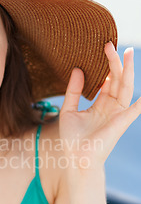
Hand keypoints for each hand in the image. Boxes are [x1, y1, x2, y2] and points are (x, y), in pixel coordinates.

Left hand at [59, 42, 140, 168]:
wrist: (76, 158)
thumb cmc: (72, 139)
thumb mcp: (68, 110)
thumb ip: (73, 90)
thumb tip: (77, 69)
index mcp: (99, 105)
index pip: (106, 81)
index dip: (104, 66)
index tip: (101, 50)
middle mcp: (111, 107)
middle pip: (116, 80)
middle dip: (115, 63)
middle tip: (110, 44)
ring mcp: (118, 113)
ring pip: (125, 87)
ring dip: (126, 70)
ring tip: (126, 53)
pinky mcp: (122, 121)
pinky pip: (136, 108)